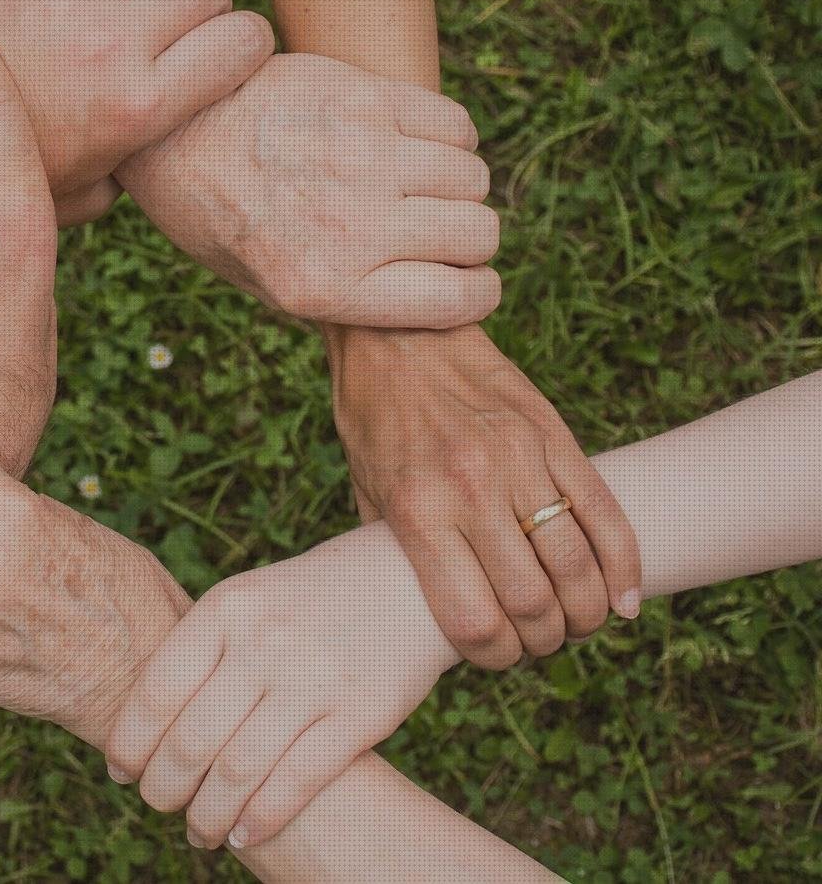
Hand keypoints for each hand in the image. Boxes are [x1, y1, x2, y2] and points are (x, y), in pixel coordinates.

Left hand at [0, 0, 274, 222]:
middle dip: (200, 2)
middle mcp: (112, 47)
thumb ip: (140, 176)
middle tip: (170, 22)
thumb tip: (177, 170)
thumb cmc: (18, 170)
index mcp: (142, 108)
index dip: (245, 41)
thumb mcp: (90, 193)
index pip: (242, 42)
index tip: (229, 47)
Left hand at [104, 525, 457, 850]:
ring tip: (199, 833)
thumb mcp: (250, 597)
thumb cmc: (311, 596)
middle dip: (163, 789)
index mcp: (228, 608)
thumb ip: (204, 647)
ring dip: (207, 816)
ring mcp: (314, 680)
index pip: (156, 690)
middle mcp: (265, 642)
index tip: (121, 770)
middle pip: (191, 740)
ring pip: (238, 772)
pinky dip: (261, 819)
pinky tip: (245, 834)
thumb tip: (144, 721)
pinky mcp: (359, 715)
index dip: (130, 742)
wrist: (409, 577)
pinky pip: (297, 782)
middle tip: (158, 805)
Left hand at [116, 53, 500, 326]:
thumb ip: (347, 297)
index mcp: (324, 287)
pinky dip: (451, 138)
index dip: (476, 293)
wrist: (168, 132)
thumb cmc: (217, 218)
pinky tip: (416, 145)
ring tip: (421, 186)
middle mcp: (349, 226)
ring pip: (472, 177)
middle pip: (478, 234)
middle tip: (438, 231)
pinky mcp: (362, 97)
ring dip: (458, 187)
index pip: (457, 300)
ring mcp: (360, 156)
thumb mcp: (266, 286)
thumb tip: (434, 296)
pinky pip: (454, 124)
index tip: (468, 282)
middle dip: (469, 240)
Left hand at [327, 325, 641, 667]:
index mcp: (418, 511)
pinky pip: (605, 512)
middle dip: (543, 641)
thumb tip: (420, 612)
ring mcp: (518, 459)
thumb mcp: (364, 490)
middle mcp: (470, 490)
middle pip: (533, 603)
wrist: (398, 332)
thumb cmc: (374, 417)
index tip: (497, 657)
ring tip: (578, 622)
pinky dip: (624, 565)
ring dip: (586, 613)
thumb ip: (396, 550)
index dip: (495, 657)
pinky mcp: (553, 434)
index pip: (474, 621)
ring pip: (576, 565)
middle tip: (540, 642)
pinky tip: (624, 598)